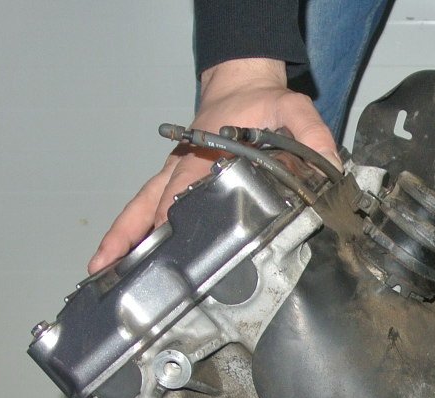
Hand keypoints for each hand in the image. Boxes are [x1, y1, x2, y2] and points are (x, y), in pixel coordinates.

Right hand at [87, 58, 338, 273]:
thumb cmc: (264, 103)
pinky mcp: (175, 185)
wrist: (244, 87)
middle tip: (126, 273)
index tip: (166, 242)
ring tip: (102, 270)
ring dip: (123, 239)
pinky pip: (143, 210)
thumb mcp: (294, 111)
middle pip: (154, 204)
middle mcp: (183, 168)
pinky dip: (127, 233)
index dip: (176, 213)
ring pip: (142, 209)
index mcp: (207, 153)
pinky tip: (111, 260)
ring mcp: (175, 177)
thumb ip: (313, 136)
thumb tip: (332, 167)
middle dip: (140, 237)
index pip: (187, 188)